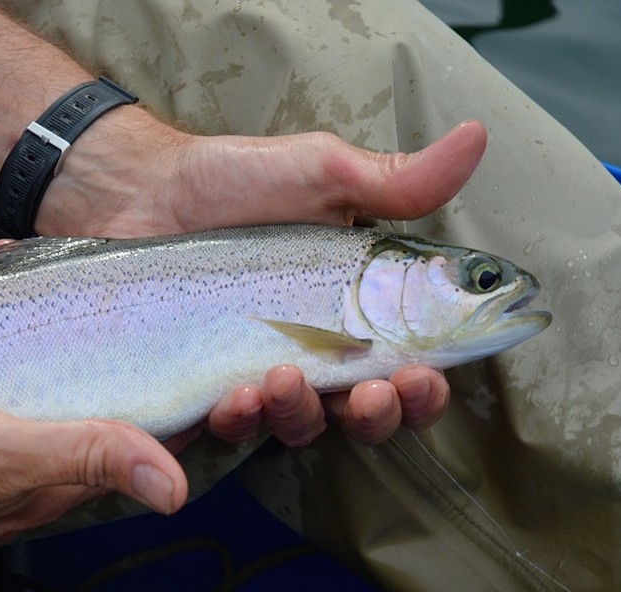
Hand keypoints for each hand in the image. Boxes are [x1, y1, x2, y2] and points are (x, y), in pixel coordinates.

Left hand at [40, 120, 481, 444]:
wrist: (143, 194)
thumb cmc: (235, 182)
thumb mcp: (321, 173)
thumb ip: (394, 181)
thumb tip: (478, 137)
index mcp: (361, 308)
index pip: (414, 363)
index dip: (429, 384)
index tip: (427, 373)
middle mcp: (320, 348)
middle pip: (369, 411)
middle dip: (382, 414)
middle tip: (378, 392)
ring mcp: (265, 371)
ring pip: (305, 425)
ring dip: (307, 415)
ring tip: (287, 378)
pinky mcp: (210, 385)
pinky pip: (234, 423)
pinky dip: (242, 418)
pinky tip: (238, 394)